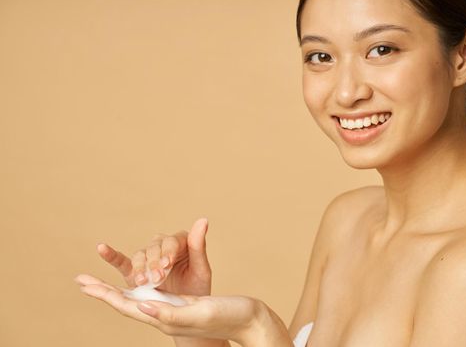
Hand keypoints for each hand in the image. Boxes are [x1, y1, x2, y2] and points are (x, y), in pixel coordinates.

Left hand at [75, 274, 268, 344]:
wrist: (248, 320)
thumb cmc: (227, 316)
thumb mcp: (198, 313)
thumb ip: (170, 312)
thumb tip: (142, 306)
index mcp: (166, 318)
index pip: (128, 307)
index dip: (105, 295)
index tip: (85, 284)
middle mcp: (165, 315)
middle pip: (127, 303)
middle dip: (103, 291)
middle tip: (81, 280)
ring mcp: (173, 309)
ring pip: (138, 298)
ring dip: (117, 288)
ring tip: (100, 281)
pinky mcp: (182, 303)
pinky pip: (154, 293)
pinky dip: (141, 284)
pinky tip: (138, 281)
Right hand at [97, 218, 211, 295]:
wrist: (186, 311)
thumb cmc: (196, 288)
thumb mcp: (201, 270)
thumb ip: (198, 246)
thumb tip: (203, 219)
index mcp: (180, 243)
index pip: (172, 242)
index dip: (168, 252)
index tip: (167, 264)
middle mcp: (162, 247)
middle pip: (154, 248)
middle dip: (155, 263)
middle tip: (158, 278)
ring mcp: (147, 259)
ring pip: (140, 256)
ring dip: (140, 267)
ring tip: (142, 282)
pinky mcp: (133, 272)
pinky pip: (121, 261)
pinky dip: (111, 255)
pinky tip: (101, 248)